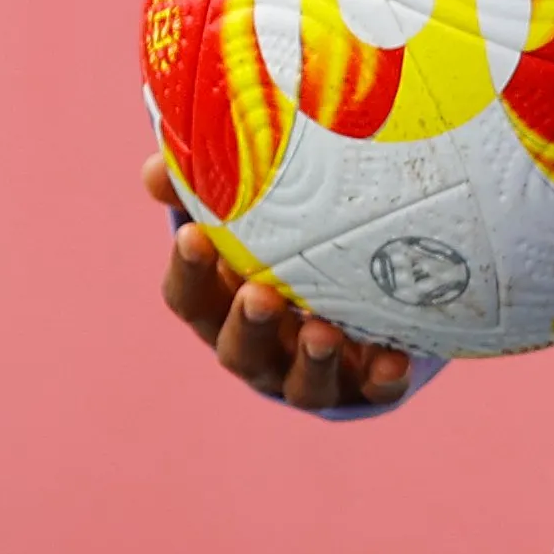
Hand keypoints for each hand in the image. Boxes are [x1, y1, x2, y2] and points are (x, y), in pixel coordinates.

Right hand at [144, 154, 412, 410]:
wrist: (340, 292)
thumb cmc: (275, 240)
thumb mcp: (242, 211)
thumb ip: (207, 185)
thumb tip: (158, 165)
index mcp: (220, 306)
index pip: (190, 299)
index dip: (188, 271)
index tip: (193, 235)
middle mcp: (259, 348)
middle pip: (240, 351)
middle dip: (250, 325)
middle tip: (260, 295)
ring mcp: (308, 371)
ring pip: (302, 383)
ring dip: (311, 361)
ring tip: (323, 332)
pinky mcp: (362, 383)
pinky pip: (372, 389)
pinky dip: (381, 377)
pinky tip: (394, 358)